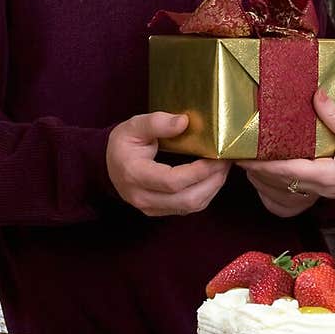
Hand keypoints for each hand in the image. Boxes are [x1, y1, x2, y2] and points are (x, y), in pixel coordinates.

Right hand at [106, 111, 229, 216]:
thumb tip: (183, 122)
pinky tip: (212, 177)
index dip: (199, 171)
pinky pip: (188, 208)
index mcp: (134, 174)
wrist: (108, 164)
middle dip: (213, 181)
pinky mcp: (159, 211)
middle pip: (186, 199)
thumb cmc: (123, 143)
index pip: (172, 181)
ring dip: (213, 188)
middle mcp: (142, 197)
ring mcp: (150, 208)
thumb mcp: (135, 125)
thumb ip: (157, 122)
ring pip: (190, 206)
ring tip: (223, 167)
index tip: (216, 156)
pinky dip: (205, 193)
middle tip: (226, 161)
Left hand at [240, 89, 334, 207]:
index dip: (257, 164)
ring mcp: (321, 191)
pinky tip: (282, 161)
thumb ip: (333, 116)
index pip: (281, 170)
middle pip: (278, 180)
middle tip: (239, 153)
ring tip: (253, 157)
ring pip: (287, 184)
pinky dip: (285, 173)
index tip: (239, 156)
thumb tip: (316, 95)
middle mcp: (318, 187)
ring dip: (269, 172)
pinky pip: (299, 183)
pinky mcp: (327, 189)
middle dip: (257, 169)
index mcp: (322, 176)